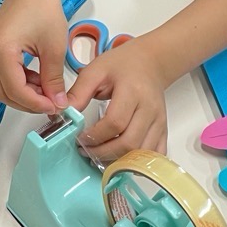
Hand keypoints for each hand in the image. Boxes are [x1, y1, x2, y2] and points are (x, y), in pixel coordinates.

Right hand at [0, 0, 69, 114]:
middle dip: (29, 102)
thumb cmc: (43, 7)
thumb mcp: (54, 47)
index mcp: (1, 51)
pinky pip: (2, 75)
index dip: (36, 103)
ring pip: (2, 87)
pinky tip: (37, 79)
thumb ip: (54, 79)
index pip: (16, 90)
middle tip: (52, 103)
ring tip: (47, 89)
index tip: (55, 107)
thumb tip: (58, 104)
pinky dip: (19, 82)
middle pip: (4, 93)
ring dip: (24, 93)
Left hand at [68, 39, 170, 160]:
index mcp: (132, 91)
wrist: (149, 63)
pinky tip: (120, 160)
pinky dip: (137, 163)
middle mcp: (149, 109)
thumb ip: (79, 92)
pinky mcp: (163, 130)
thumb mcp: (95, 71)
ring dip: (118, 161)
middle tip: (85, 151)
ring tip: (98, 155)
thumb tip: (64, 114)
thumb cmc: (122, 65)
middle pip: (129, 142)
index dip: (95, 136)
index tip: (79, 138)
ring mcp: (158, 122)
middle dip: (103, 152)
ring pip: (141, 153)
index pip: (115, 123)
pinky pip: (154, 154)